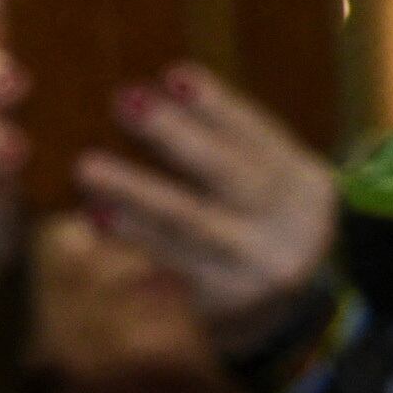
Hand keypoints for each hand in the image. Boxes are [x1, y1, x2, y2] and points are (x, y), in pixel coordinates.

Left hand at [71, 60, 341, 357]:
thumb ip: (232, 146)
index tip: (173, 74)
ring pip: (189, 222)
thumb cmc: (263, 227)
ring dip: (135, 192)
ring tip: (87, 168)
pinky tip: (97, 217)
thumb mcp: (271, 186)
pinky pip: (170, 262)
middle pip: (228, 172)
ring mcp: (258, 266)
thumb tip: (165, 89)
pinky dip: (132, 237)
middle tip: (125, 101)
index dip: (217, 105)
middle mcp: (291, 224)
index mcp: (305, 182)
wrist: (294, 318)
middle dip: (174, 135)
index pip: (260, 135)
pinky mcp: (225, 302)